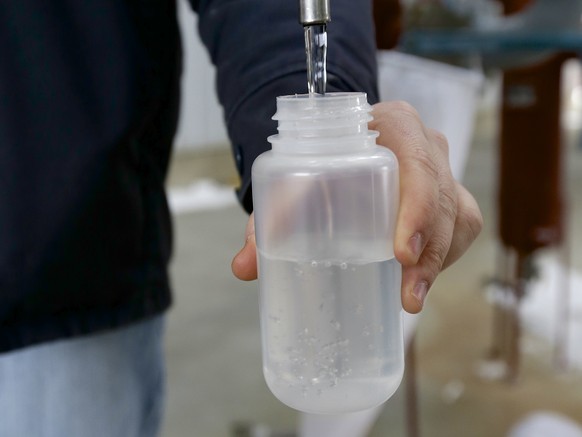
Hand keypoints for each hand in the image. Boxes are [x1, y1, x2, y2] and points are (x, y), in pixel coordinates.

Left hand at [232, 101, 482, 313]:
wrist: (340, 151)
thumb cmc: (320, 164)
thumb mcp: (295, 181)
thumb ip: (271, 217)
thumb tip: (243, 267)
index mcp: (391, 123)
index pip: (415, 159)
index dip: (417, 205)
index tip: (400, 252)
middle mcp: (424, 143)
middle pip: (442, 194)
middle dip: (430, 247)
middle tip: (408, 292)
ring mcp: (441, 171)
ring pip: (458, 215)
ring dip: (440, 259)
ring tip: (411, 297)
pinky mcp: (448, 197)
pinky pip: (460, 227)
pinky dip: (445, 256)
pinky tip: (419, 281)